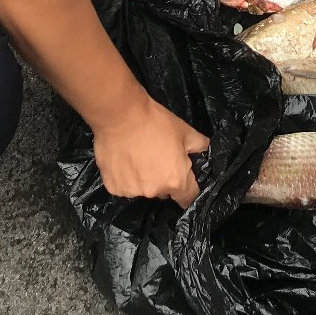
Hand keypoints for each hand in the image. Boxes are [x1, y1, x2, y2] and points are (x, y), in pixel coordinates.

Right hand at [92, 97, 209, 208]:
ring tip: (139, 157)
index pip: (188, 198)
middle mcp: (153, 192)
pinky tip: (125, 160)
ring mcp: (131, 191)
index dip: (189, 189)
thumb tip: (203, 149)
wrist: (121, 116)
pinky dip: (125, 177)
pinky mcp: (113, 187)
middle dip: (164, 179)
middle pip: (164, 192)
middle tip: (159, 158)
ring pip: (143, 189)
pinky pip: (124, 186)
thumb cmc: (156, 123)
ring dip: (144, 179)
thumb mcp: (185, 131)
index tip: (185, 179)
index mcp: (175, 181)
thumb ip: (199, 145)